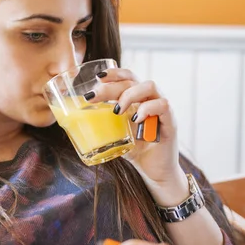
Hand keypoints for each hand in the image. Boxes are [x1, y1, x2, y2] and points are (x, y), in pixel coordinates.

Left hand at [86, 68, 184, 194]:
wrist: (155, 172)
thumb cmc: (136, 150)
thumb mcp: (116, 133)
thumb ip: (103, 123)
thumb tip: (73, 119)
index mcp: (138, 98)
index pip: (128, 76)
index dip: (114, 73)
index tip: (98, 77)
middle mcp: (150, 99)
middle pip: (132, 80)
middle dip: (111, 86)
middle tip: (93, 97)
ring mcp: (161, 109)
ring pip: (149, 86)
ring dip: (129, 94)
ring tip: (117, 110)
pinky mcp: (170, 122)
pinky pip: (163, 105)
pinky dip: (147, 109)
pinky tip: (136, 118)